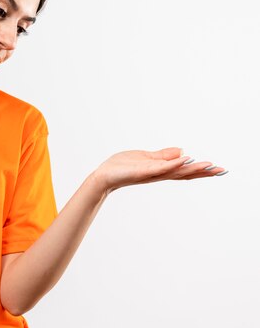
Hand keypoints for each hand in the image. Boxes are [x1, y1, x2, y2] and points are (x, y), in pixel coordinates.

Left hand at [93, 147, 227, 193]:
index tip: (218, 169)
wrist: (104, 176)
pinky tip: (185, 159)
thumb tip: (182, 151)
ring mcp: (151, 173)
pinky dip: (173, 163)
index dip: (201, 170)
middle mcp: (159, 174)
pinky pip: (160, 167)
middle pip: (185, 174)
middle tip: (222, 171)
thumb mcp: (145, 157)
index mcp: (160, 170)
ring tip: (209, 165)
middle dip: (203, 172)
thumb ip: (163, 155)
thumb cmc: (121, 167)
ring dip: (193, 168)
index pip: (184, 171)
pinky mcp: (143, 171)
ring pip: (176, 171)